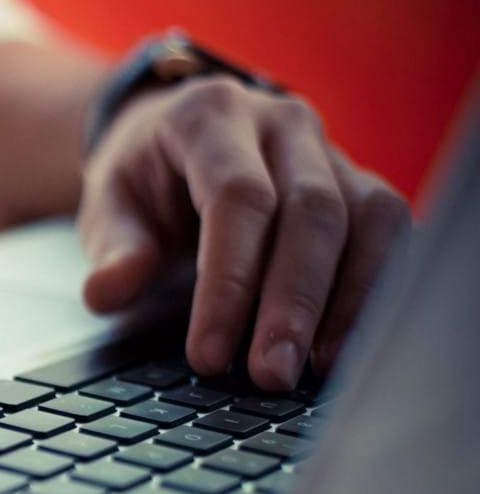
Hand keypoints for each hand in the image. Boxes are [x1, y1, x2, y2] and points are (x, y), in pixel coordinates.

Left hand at [78, 77, 411, 389]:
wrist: (171, 137)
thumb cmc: (142, 178)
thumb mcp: (106, 206)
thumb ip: (111, 250)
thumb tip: (107, 293)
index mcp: (209, 118)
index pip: (236, 198)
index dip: (228, 282)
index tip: (210, 354)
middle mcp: (280, 123)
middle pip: (310, 211)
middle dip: (293, 302)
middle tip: (271, 375)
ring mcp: (327, 150)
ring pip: (365, 219)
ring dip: (347, 302)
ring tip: (317, 370)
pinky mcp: (357, 184)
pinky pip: (387, 232)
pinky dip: (375, 290)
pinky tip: (347, 345)